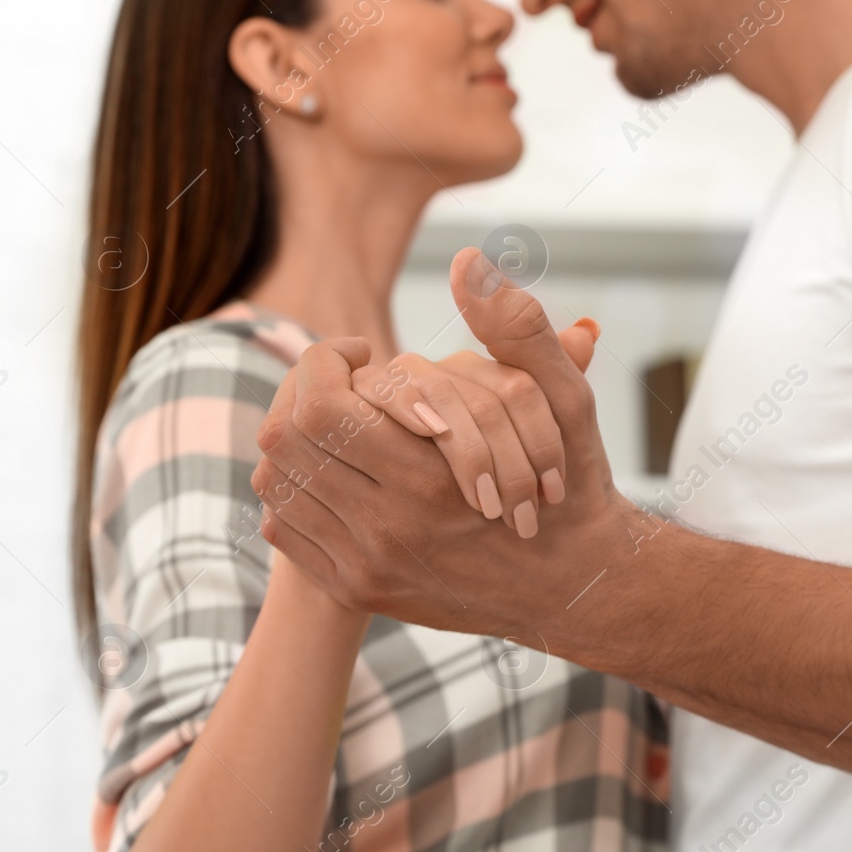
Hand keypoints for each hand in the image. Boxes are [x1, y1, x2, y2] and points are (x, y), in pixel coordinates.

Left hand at [251, 248, 646, 637]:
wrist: (575, 586)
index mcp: (427, 477)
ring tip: (338, 422)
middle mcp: (386, 528)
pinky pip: (284, 529)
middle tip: (341, 382)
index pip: (318, 405)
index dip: (323, 361)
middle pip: (284, 440)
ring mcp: (366, 565)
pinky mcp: (358, 589)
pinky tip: (336, 470)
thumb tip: (469, 262)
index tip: (359, 352)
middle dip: (301, 393)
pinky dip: (296, 490)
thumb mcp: (565, 400)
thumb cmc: (573, 484)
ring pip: (276, 482)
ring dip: (295, 439)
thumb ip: (518, 328)